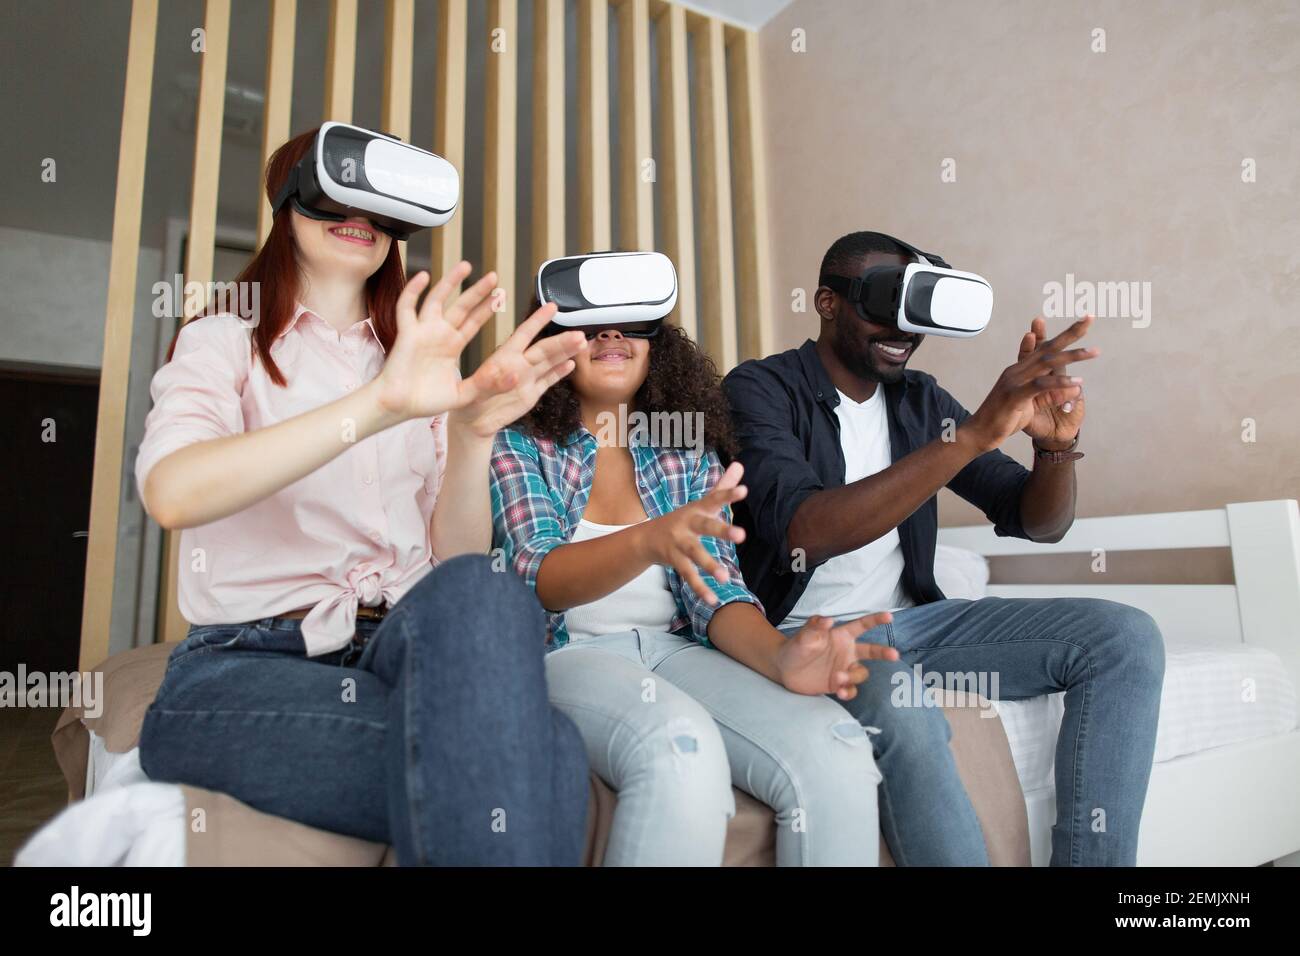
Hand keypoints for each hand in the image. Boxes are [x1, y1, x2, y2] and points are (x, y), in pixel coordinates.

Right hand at [372, 262, 496, 422]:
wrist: (399, 407)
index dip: (487, 308)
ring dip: (450, 282)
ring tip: (466, 266)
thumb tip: (515, 377)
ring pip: (436, 299)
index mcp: (452, 346)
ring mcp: (422, 331)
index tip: (501, 295)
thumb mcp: (465, 394)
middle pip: (460, 306)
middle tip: (494, 277)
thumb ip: (489, 384)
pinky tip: (423, 276)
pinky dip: (413, 291)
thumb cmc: (426, 401)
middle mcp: (438, 334)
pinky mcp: (406, 333)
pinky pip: (407, 306)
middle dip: (477, 291)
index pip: (473, 321)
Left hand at [452, 299, 587, 437]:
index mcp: (503, 358)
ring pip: (550, 362)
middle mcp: (518, 365)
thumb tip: (514, 373)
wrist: (473, 423)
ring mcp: (526, 379)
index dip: (537, 320)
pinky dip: (560, 372)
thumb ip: (493, 382)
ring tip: (582, 343)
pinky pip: (548, 380)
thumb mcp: (474, 392)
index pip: (524, 334)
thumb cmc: (467, 404)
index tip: (551, 307)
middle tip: (579, 334)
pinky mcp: (531, 394)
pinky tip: (572, 364)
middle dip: (562, 341)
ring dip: (566, 352)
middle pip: (544, 349)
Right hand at [633, 461, 747, 605]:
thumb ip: (722, 486)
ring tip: (725, 577)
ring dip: (709, 565)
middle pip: (706, 526)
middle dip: (722, 530)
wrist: (646, 538)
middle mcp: (687, 524)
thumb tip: (740, 465)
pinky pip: (688, 575)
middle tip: (742, 536)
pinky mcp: (674, 560)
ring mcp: (679, 543)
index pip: (714, 499)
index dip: (728, 494)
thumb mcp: (702, 503)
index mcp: (697, 508)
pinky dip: (700, 588)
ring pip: (695, 554)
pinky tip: (713, 600)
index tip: (744, 490)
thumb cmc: (684, 519)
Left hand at [778, 612, 899, 698]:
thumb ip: (815, 627)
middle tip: (894, 655)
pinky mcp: (837, 685)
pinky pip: (850, 689)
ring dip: (853, 677)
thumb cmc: (795, 647)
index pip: (861, 626)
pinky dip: (848, 691)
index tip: (889, 616)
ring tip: (837, 678)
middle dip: (883, 653)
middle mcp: (846, 652)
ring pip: (860, 674)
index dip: (875, 620)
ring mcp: (843, 669)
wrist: (784, 669)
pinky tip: (840, 692)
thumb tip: (829, 619)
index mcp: (841, 636)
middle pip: (871, 651)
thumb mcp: (803, 636)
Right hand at [963, 315, 1097, 452]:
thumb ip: (1050, 395)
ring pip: (1046, 362)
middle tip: (1090, 318)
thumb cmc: (1002, 420)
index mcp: (1019, 370)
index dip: (1061, 335)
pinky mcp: (1014, 396)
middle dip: (1070, 333)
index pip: (1043, 347)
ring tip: (1093, 352)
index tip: (1080, 321)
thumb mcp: (1030, 405)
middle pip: (1047, 347)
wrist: (978, 434)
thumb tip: (1075, 387)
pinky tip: (1076, 382)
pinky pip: (1040, 385)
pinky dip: (1059, 382)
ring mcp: (1014, 382)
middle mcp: (1017, 371)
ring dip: (1072, 355)